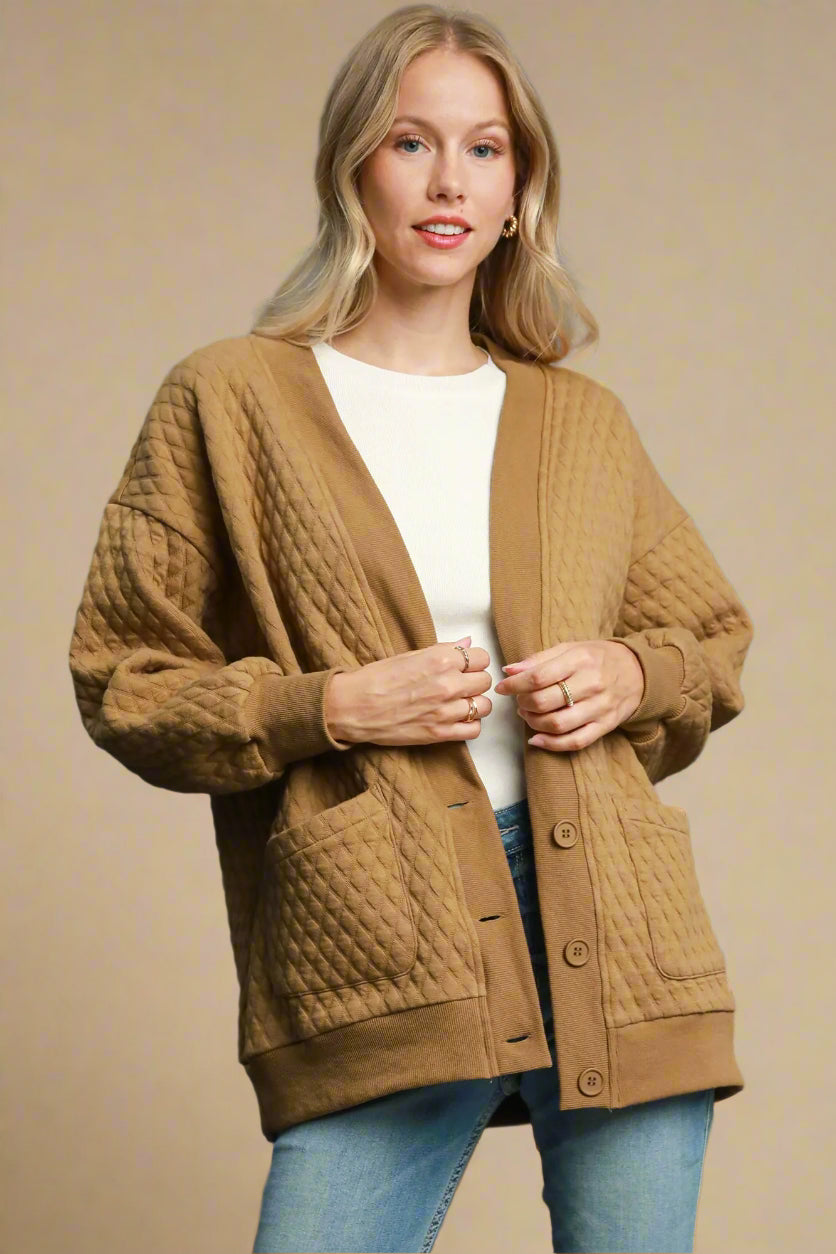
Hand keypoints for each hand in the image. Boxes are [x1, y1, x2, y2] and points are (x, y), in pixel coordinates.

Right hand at [324, 636, 494, 746]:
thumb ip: (443, 650)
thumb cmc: (376, 678)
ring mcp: (446, 710)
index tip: (464, 667)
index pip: (482, 657)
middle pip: (485, 681)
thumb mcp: (410, 655)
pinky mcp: (440, 733)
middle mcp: (448, 683)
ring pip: (484, 706)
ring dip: (474, 704)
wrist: (353, 707)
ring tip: (459, 703)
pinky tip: (456, 719)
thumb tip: (467, 644)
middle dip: (474, 681)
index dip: (474, 662)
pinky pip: (474, 729)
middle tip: (460, 684)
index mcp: (441, 659)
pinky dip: (469, 725)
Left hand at [493, 640, 643, 750]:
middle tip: (519, 701)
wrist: (638, 672)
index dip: (514, 685)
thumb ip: (539, 659)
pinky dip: (551, 744)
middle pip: (545, 702)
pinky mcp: (605, 725)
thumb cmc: (598, 658)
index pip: (538, 677)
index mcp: (580, 660)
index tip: (502, 688)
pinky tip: (536, 739)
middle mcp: (592, 683)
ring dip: (534, 723)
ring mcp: (600, 707)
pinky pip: (575, 741)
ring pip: (557, 724)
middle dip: (523, 704)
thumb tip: (509, 671)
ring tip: (528, 716)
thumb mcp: (571, 649)